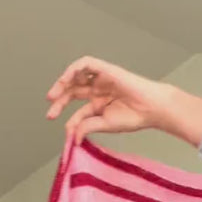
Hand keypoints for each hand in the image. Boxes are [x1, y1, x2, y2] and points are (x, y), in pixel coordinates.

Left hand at [46, 56, 201, 145]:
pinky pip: (86, 64)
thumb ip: (87, 127)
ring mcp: (101, 79)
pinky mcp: (105, 69)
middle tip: (51, 108)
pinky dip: (74, 69)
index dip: (68, 119)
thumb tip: (72, 138)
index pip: (78, 111)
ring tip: (54, 94)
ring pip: (76, 76)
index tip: (62, 129)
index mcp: (99, 105)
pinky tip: (67, 78)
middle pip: (73, 91)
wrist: (150, 108)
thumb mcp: (105, 124)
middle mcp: (98, 90)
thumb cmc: (133, 116)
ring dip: (63, 82)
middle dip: (60, 99)